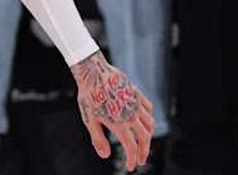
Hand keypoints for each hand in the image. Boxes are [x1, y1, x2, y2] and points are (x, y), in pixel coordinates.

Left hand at [71, 51, 154, 172]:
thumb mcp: (89, 119)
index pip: (131, 148)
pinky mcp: (136, 93)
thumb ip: (97, 139)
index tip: (130, 167)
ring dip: (148, 136)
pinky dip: (149, 117)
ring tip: (144, 143)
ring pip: (149, 124)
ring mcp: (135, 104)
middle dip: (144, 152)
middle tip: (141, 160)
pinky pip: (148, 108)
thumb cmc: (88, 95)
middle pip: (144, 139)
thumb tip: (105, 156)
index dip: (132, 160)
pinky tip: (145, 121)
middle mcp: (131, 115)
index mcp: (119, 124)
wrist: (93, 71)